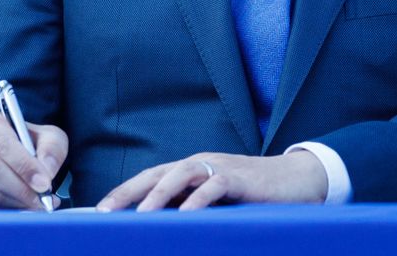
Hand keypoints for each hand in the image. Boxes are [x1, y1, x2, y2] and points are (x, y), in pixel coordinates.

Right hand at [0, 109, 67, 209]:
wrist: (8, 153)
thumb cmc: (27, 141)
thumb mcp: (46, 135)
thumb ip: (52, 149)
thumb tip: (47, 171)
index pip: (2, 145)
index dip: (24, 166)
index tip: (44, 183)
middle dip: (20, 189)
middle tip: (42, 199)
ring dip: (15, 203)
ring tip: (37, 205)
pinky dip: (7, 212)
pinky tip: (25, 209)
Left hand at [96, 150, 327, 211]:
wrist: (297, 180)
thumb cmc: (254, 196)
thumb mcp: (218, 204)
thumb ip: (192, 210)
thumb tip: (163, 230)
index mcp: (191, 171)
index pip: (151, 178)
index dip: (125, 192)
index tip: (99, 211)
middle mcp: (201, 165)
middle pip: (158, 173)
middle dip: (129, 192)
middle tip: (105, 212)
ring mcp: (220, 169)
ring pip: (182, 174)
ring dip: (159, 194)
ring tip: (141, 214)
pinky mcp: (241, 179)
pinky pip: (216, 185)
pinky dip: (199, 199)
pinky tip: (186, 215)